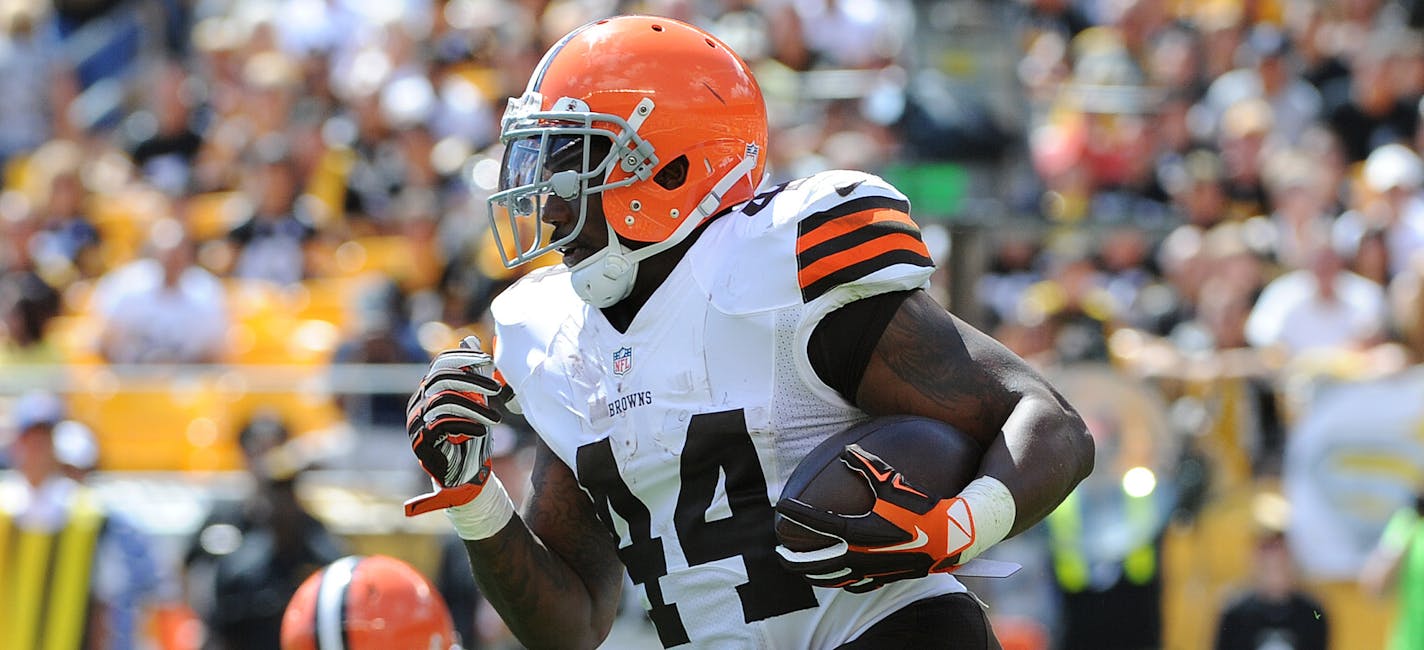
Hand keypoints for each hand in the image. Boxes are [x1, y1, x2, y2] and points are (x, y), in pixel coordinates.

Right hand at [404, 337, 511, 515]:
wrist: (462, 475)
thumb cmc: (469, 437)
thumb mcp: (475, 401)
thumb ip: (472, 374)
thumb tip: (471, 339)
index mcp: (428, 391)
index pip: (439, 364)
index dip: (463, 358)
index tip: (488, 360)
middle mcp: (417, 404)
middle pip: (439, 379)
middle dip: (472, 380)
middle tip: (497, 389)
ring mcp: (416, 423)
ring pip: (443, 401)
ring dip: (475, 407)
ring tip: (497, 418)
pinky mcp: (421, 441)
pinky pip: (441, 423)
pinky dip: (466, 424)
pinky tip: (482, 430)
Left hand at [774, 444, 976, 592]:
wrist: (951, 537)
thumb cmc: (922, 507)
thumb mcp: (893, 483)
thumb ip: (867, 466)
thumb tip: (846, 450)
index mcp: (858, 532)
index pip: (817, 524)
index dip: (798, 515)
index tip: (782, 508)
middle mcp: (860, 555)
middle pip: (817, 562)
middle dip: (794, 558)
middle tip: (779, 553)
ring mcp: (872, 570)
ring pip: (834, 579)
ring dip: (814, 575)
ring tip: (803, 571)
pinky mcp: (886, 578)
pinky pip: (857, 585)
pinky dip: (842, 583)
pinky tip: (840, 580)